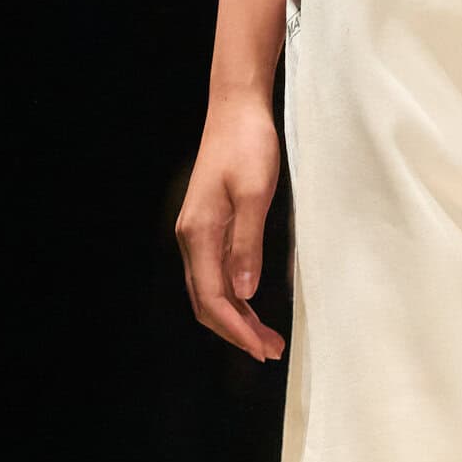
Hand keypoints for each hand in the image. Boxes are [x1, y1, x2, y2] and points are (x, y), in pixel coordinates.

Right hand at [175, 95, 286, 360]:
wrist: (236, 110)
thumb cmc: (248, 146)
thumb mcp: (254, 194)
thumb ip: (247, 244)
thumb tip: (243, 293)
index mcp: (198, 234)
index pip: (212, 299)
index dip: (236, 330)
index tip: (262, 350)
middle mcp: (191, 238)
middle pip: (206, 302)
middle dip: (236, 332)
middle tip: (271, 350)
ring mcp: (198, 233)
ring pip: (211, 290)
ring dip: (236, 318)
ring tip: (266, 338)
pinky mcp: (209, 226)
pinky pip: (216, 273)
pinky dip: (234, 297)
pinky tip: (252, 305)